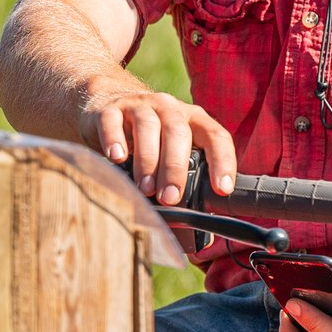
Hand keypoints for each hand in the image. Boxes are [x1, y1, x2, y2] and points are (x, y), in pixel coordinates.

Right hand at [77, 83, 235, 211]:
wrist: (109, 102)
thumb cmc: (149, 138)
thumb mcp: (172, 150)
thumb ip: (185, 176)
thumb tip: (196, 230)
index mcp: (193, 119)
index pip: (216, 136)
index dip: (223, 162)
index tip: (222, 189)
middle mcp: (170, 109)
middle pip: (179, 133)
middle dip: (176, 169)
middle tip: (171, 198)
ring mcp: (140, 105)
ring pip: (148, 127)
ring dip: (148, 160)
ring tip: (145, 188)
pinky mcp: (110, 109)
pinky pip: (113, 121)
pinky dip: (115, 140)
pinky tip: (117, 158)